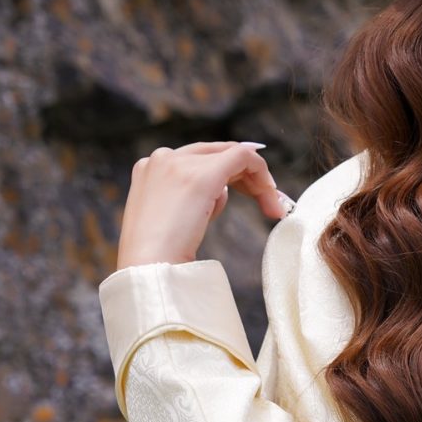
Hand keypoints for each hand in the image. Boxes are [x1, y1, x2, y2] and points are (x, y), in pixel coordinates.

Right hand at [115, 141, 292, 269]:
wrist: (150, 267)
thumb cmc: (160, 256)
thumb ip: (192, 198)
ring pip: (232, 155)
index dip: (229, 174)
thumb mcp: (171, 219)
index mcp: (149, 168)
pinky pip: (243, 156)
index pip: (197, 160)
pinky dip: (261, 171)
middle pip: (216, 154)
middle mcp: (162, 158)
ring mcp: (180, 163)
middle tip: (270, 203)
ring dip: (258, 182)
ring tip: (272, 208)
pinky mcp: (202, 174)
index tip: (250, 195)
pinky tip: (271, 195)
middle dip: (247, 177)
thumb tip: (224, 190)